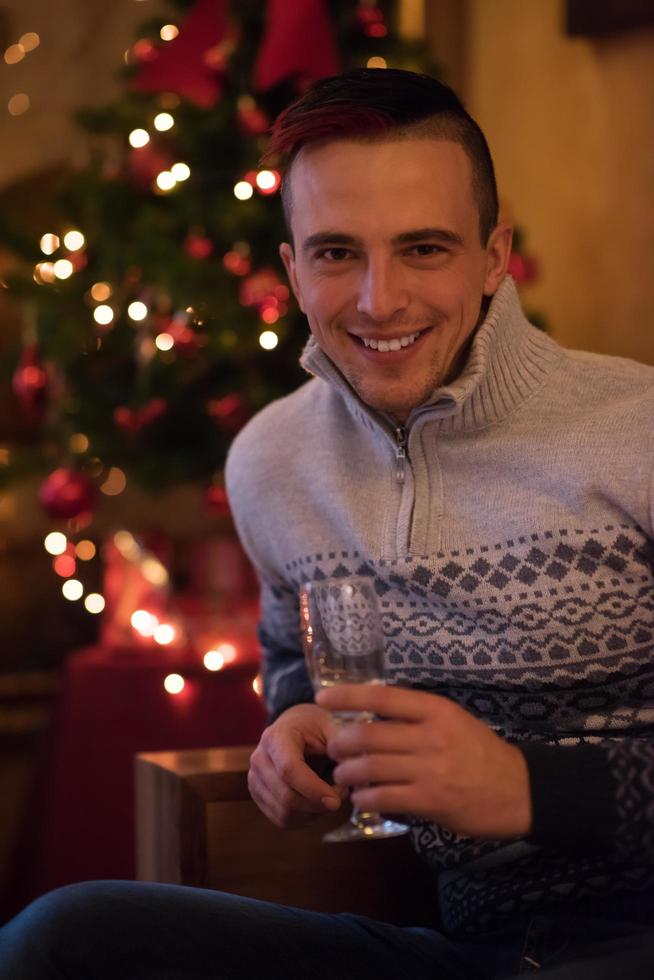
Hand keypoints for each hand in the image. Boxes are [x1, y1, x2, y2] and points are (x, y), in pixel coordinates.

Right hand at [248, 702, 347, 827]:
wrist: (294, 727)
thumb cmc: (315, 726)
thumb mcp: (331, 725)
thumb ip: (343, 746)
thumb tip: (357, 770)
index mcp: (276, 737)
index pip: (289, 770)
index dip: (313, 790)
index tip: (337, 800)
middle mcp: (259, 758)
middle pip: (286, 796)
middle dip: (318, 805)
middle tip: (341, 796)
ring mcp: (255, 778)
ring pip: (284, 813)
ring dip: (313, 813)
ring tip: (330, 796)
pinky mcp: (258, 795)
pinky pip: (281, 820)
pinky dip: (304, 818)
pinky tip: (316, 802)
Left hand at [316, 684, 531, 838]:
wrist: (519, 790)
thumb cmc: (481, 752)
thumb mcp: (454, 721)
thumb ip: (417, 717)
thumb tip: (371, 716)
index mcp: (436, 710)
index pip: (382, 697)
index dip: (347, 696)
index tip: (322, 699)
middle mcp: (431, 735)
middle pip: (368, 735)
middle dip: (341, 743)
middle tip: (333, 750)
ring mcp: (430, 769)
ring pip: (370, 767)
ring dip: (347, 773)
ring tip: (342, 777)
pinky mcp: (430, 801)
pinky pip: (383, 797)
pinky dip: (365, 798)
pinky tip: (362, 799)